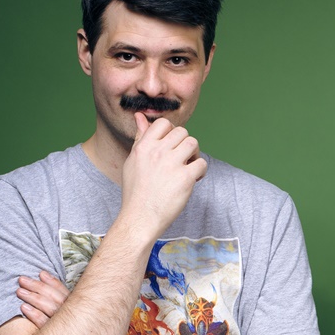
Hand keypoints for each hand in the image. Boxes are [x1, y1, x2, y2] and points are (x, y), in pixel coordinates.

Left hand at [16, 270, 70, 328]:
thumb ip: (56, 296)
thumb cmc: (62, 329)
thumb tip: (42, 274)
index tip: (40, 273)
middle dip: (37, 287)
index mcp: (76, 309)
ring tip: (19, 291)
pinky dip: (34, 314)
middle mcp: (72, 316)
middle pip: (54, 297)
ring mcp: (64, 327)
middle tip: (22, 280)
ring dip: (33, 297)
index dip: (52, 281)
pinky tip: (23, 308)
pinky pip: (43, 324)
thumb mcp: (64, 311)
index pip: (63, 291)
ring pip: (49, 308)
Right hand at [118, 111, 207, 235]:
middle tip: (182, 159)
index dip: (171, 133)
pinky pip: (202, 163)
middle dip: (185, 144)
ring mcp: (171, 164)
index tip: (171, 147)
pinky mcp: (185, 178)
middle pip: (182, 132)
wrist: (140, 218)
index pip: (163, 123)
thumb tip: (140, 116)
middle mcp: (157, 152)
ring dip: (194, 154)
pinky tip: (194, 179)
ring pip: (193, 143)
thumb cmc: (136, 191)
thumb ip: (140, 138)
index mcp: (143, 147)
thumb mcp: (133, 161)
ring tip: (189, 167)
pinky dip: (201, 171)